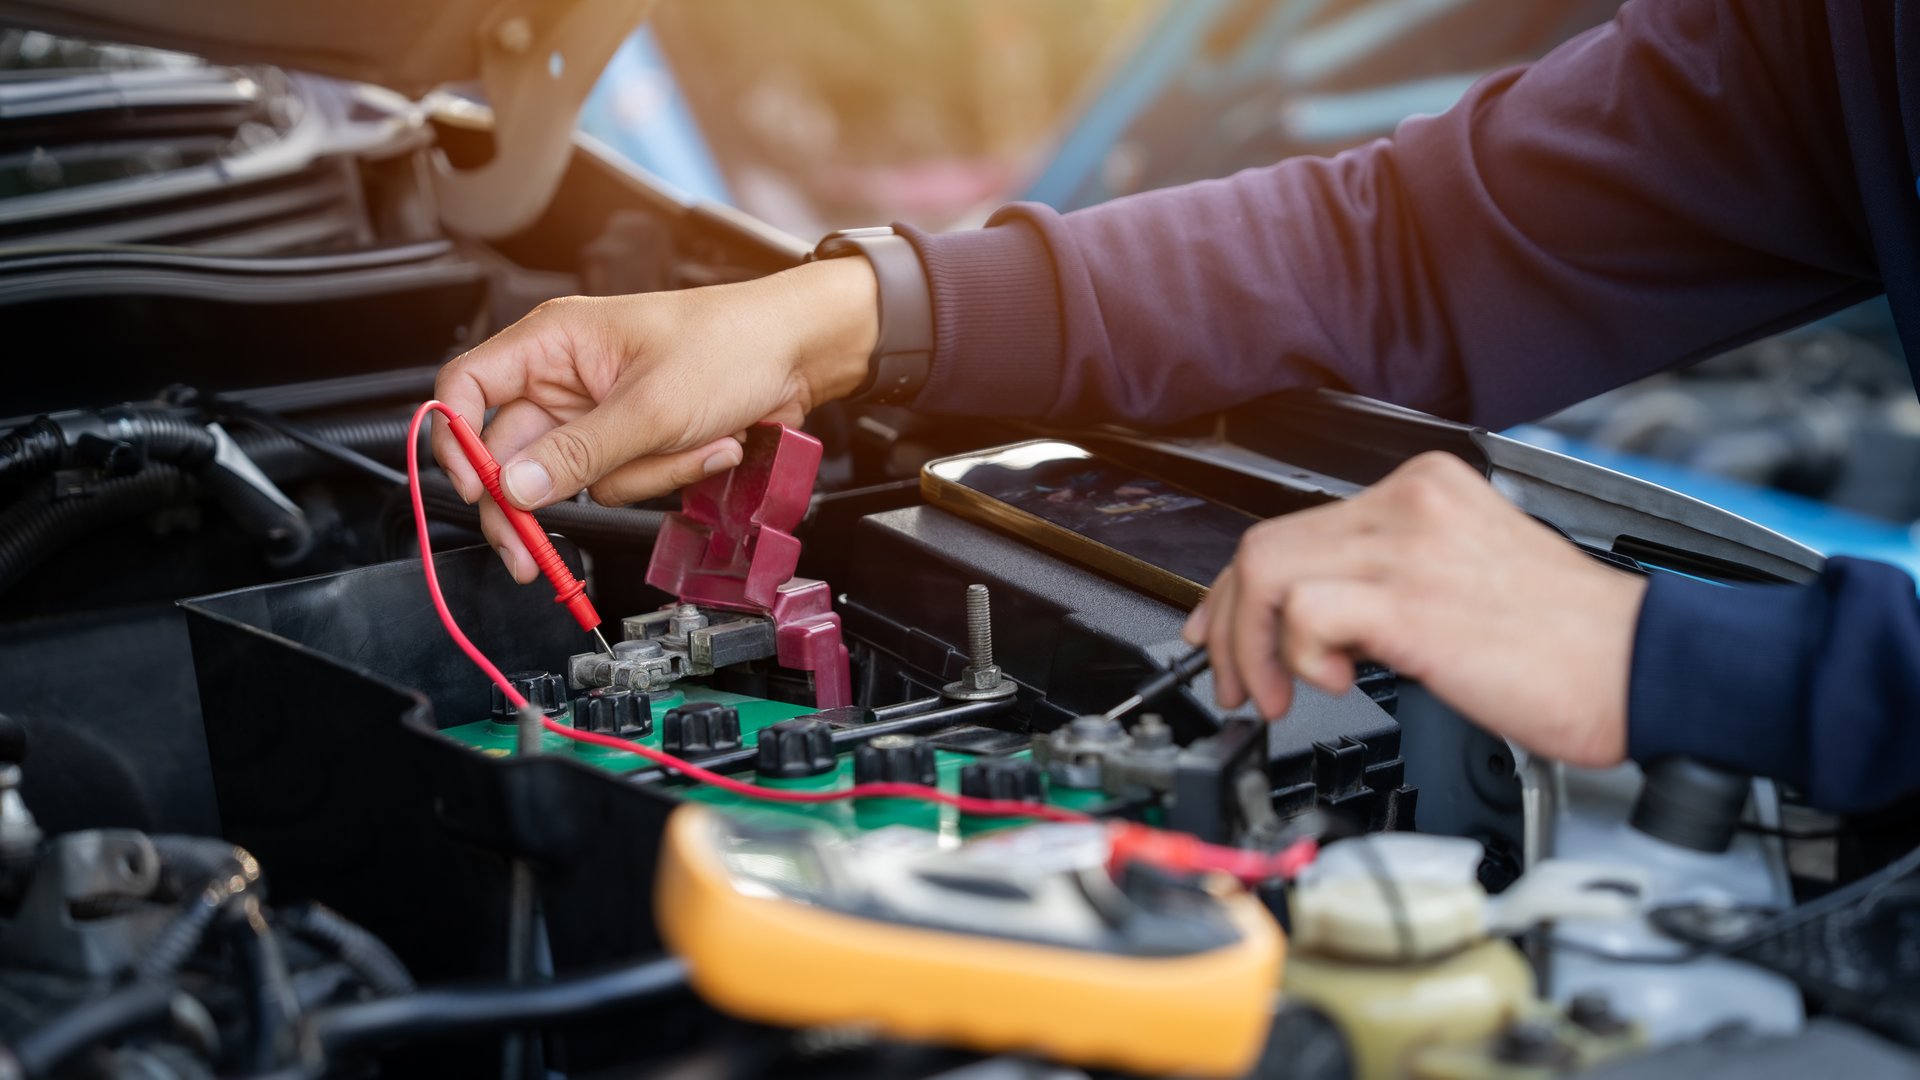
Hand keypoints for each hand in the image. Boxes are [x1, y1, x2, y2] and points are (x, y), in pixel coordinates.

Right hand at [432, 258, 877, 581]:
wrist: (800, 352)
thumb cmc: (731, 343)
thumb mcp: (652, 405)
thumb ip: (579, 453)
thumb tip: (514, 490)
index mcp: (553, 342)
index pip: (467, 388)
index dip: (459, 442)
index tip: (475, 491)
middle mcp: (566, 376)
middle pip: (514, 454)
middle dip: (539, 501)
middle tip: (532, 555)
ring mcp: (601, 412)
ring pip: (581, 479)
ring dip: (642, 474)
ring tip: (692, 439)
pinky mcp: (634, 440)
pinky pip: (625, 481)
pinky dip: (667, 473)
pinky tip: (708, 443)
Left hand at [1181, 452, 1647, 766]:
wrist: (1644, 667)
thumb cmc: (1570, 643)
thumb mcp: (1464, 579)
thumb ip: (1390, 580)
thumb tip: (1312, 624)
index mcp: (1425, 489)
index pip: (1294, 524)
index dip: (1238, 585)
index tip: (1220, 628)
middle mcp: (1411, 502)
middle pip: (1265, 543)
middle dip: (1228, 622)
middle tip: (1235, 681)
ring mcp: (1409, 546)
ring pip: (1265, 571)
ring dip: (1250, 647)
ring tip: (1276, 694)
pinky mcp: (1411, 600)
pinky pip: (1303, 612)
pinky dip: (1295, 656)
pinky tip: (1330, 684)